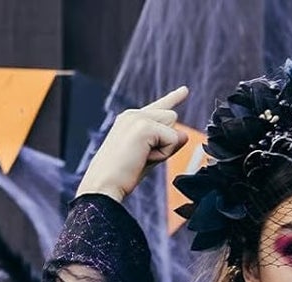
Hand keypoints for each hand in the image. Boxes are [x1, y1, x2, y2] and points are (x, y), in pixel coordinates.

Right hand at [76, 86, 189, 202]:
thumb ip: (167, 143)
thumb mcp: (151, 157)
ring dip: (165, 149)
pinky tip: (144, 157)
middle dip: (167, 142)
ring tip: (142, 157)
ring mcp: (137, 117)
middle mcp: (133, 113)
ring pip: (172, 128)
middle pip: (172, 118)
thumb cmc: (125, 174)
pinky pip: (171, 139)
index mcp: (132, 119)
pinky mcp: (143, 126)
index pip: (159, 107)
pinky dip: (163, 154)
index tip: (185, 90)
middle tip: (144, 157)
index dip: (174, 98)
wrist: (105, 182)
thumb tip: (184, 134)